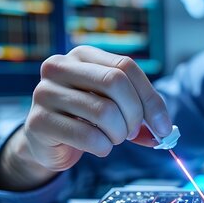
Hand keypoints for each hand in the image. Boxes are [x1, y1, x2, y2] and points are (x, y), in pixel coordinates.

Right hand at [0, 46, 171, 189]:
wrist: (48, 143)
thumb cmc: (87, 120)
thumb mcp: (116, 107)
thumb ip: (141, 112)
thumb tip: (165, 130)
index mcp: (82, 55)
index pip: (126, 67)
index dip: (150, 98)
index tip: (164, 126)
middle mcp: (60, 67)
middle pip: (115, 82)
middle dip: (134, 114)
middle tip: (133, 132)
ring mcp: (45, 93)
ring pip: (103, 111)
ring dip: (118, 134)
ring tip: (113, 138)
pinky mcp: (38, 122)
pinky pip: (87, 136)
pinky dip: (103, 147)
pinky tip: (98, 147)